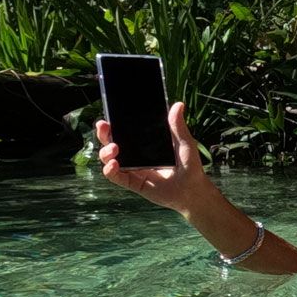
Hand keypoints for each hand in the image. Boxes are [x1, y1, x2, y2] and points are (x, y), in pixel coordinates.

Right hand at [97, 101, 212, 214]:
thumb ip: (178, 127)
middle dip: (104, 134)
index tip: (108, 117)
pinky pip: (117, 177)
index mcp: (145, 143)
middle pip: (112, 142)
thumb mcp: (185, 144)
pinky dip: (111, 171)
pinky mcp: (134, 183)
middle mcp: (136, 155)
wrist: (193, 191)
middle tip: (103, 127)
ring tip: (113, 149)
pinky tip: (113, 165)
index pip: (124, 131)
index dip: (113, 124)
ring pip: (110, 160)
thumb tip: (178, 105)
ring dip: (105, 153)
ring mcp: (133, 169)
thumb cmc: (190, 167)